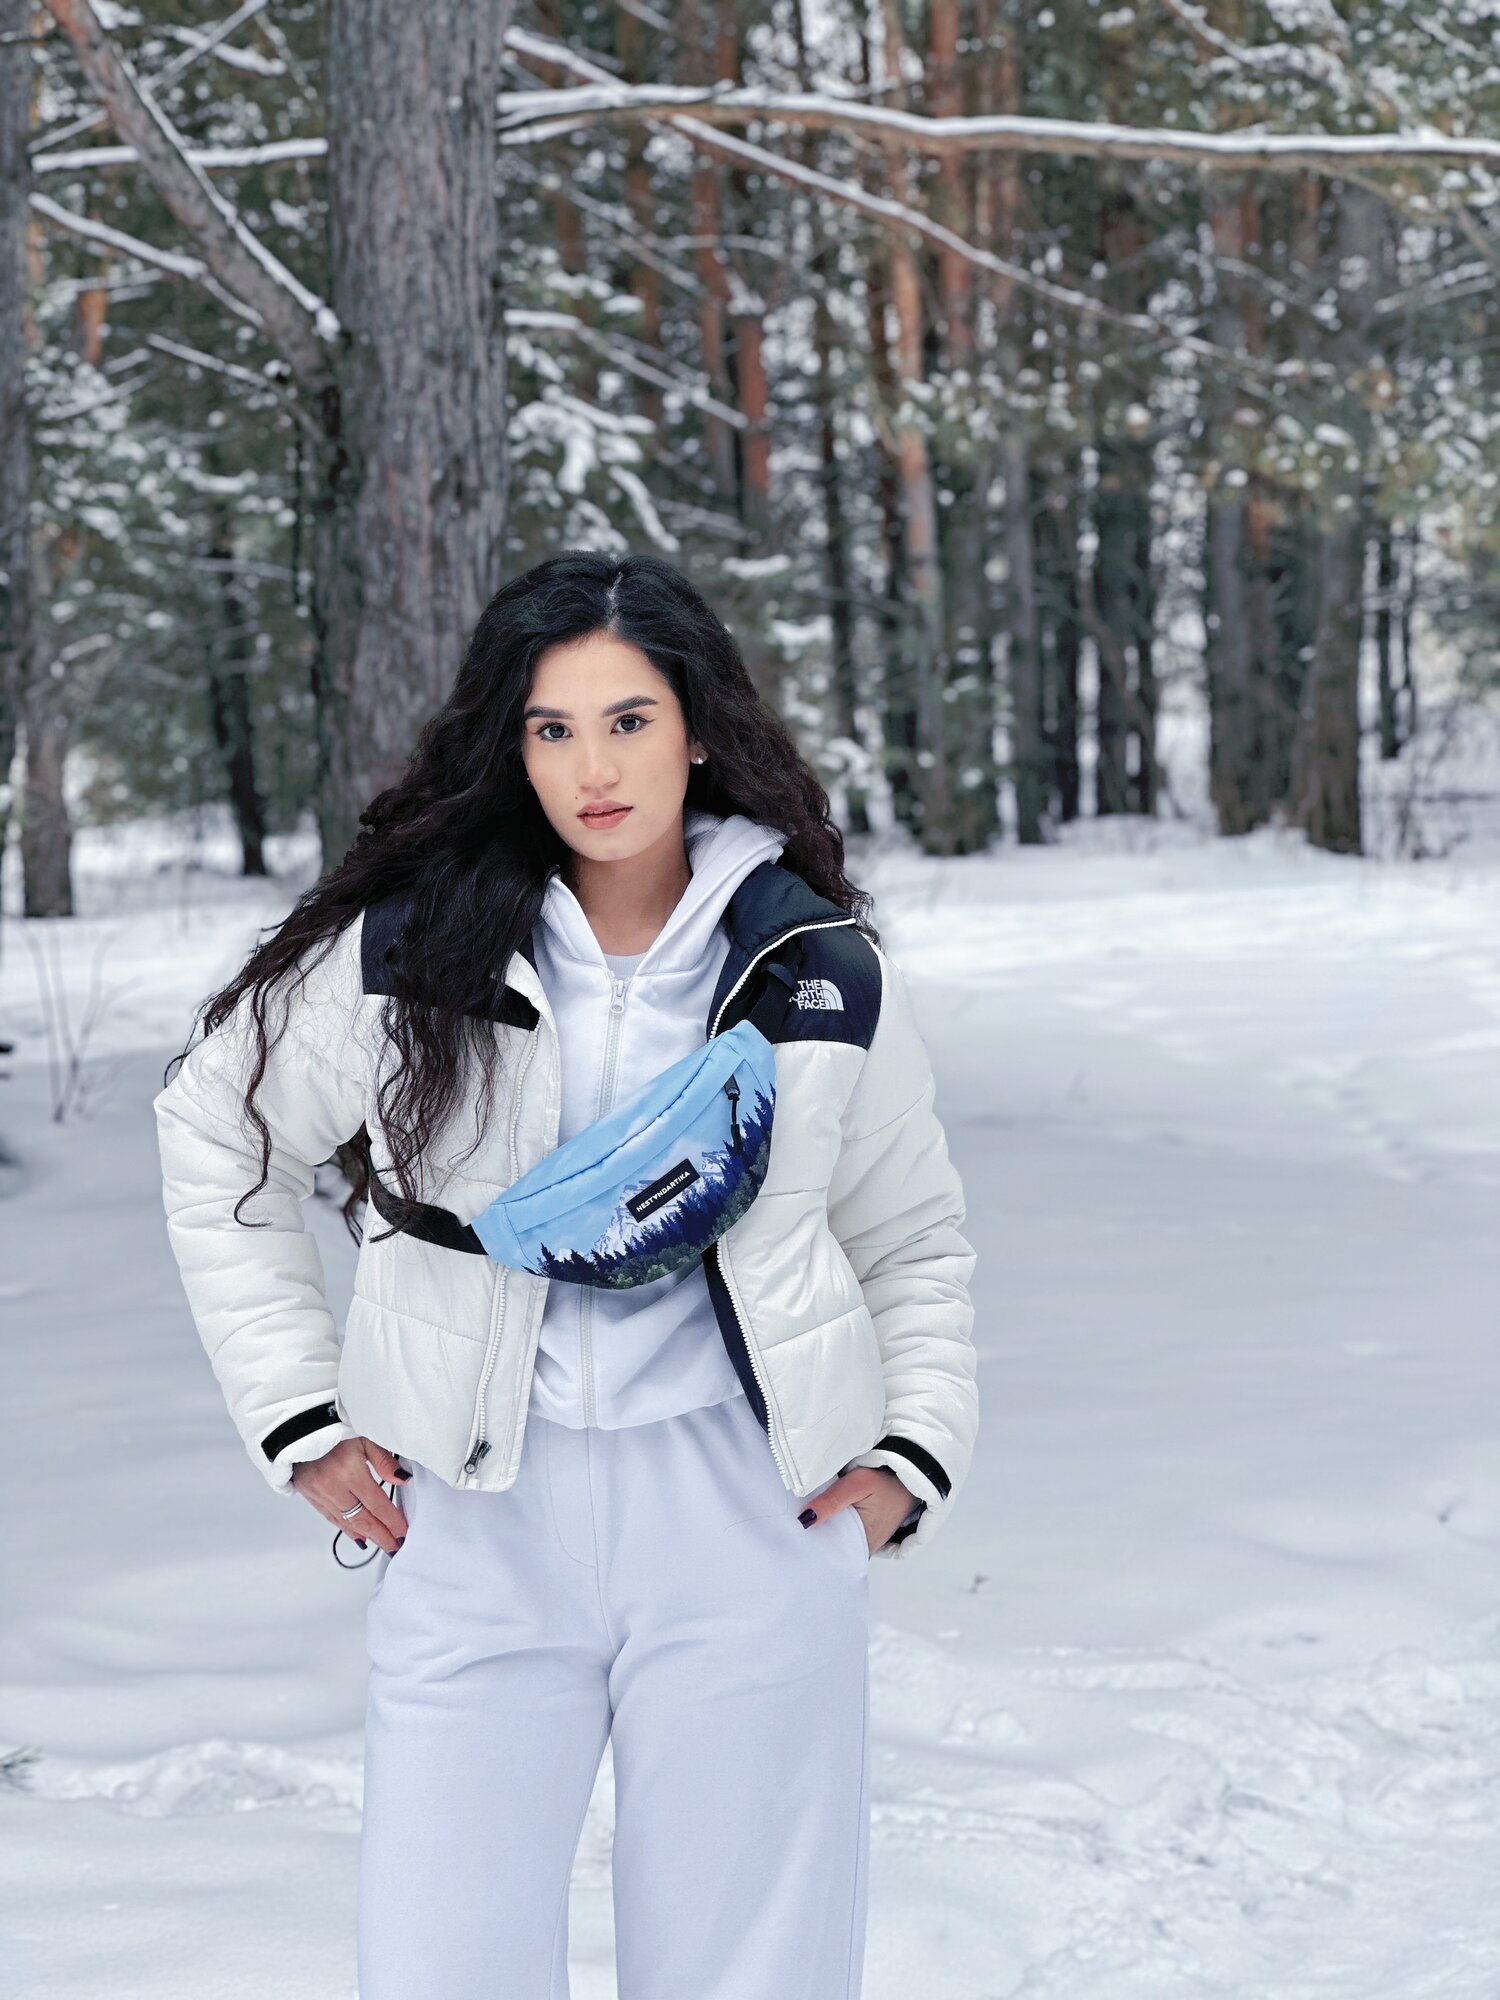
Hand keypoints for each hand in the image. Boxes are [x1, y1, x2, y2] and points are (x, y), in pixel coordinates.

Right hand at [291, 1435, 409, 1553]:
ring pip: (346, 1522)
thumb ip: (384, 1460)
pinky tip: (358, 1536)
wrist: (299, 1428)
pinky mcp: (310, 1496)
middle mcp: (332, 1487)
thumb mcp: (365, 1437)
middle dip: (381, 1535)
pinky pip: (331, 1518)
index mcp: (349, 1471)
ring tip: (382, 1544)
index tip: (404, 1531)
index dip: (392, 1521)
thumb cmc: (334, 1429)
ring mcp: (319, 1494)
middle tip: (396, 1546)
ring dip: (366, 1535)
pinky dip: (346, 1528)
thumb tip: (403, 1479)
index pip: (376, 1504)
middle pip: (362, 1519)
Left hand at [798, 1465, 915, 1553]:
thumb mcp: (857, 1484)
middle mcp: (866, 1546)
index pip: (831, 1553)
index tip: (793, 1537)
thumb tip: (804, 1520)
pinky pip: (845, 1531)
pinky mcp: (866, 1529)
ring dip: (824, 1528)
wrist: (911, 1474)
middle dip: (815, 1537)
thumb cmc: (886, 1480)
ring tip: (802, 1520)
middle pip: (833, 1546)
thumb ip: (831, 1501)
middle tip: (792, 1527)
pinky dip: (834, 1523)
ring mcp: (866, 1538)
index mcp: (864, 1544)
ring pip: (838, 1538)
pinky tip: (821, 1514)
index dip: (812, 1544)